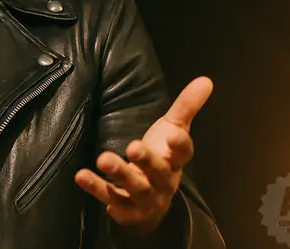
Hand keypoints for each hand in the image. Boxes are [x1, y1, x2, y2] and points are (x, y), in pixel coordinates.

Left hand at [74, 76, 213, 234]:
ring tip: (103, 159)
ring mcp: (145, 198)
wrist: (151, 203)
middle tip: (132, 146)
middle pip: (159, 173)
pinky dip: (98, 190)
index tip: (173, 134)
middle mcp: (164, 182)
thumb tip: (206, 80)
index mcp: (175, 161)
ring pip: (136, 189)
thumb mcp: (172, 129)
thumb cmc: (161, 157)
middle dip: (147, 161)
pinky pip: (111, 200)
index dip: (180, 145)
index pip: (184, 154)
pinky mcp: (125, 209)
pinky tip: (83, 177)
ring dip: (120, 174)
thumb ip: (186, 107)